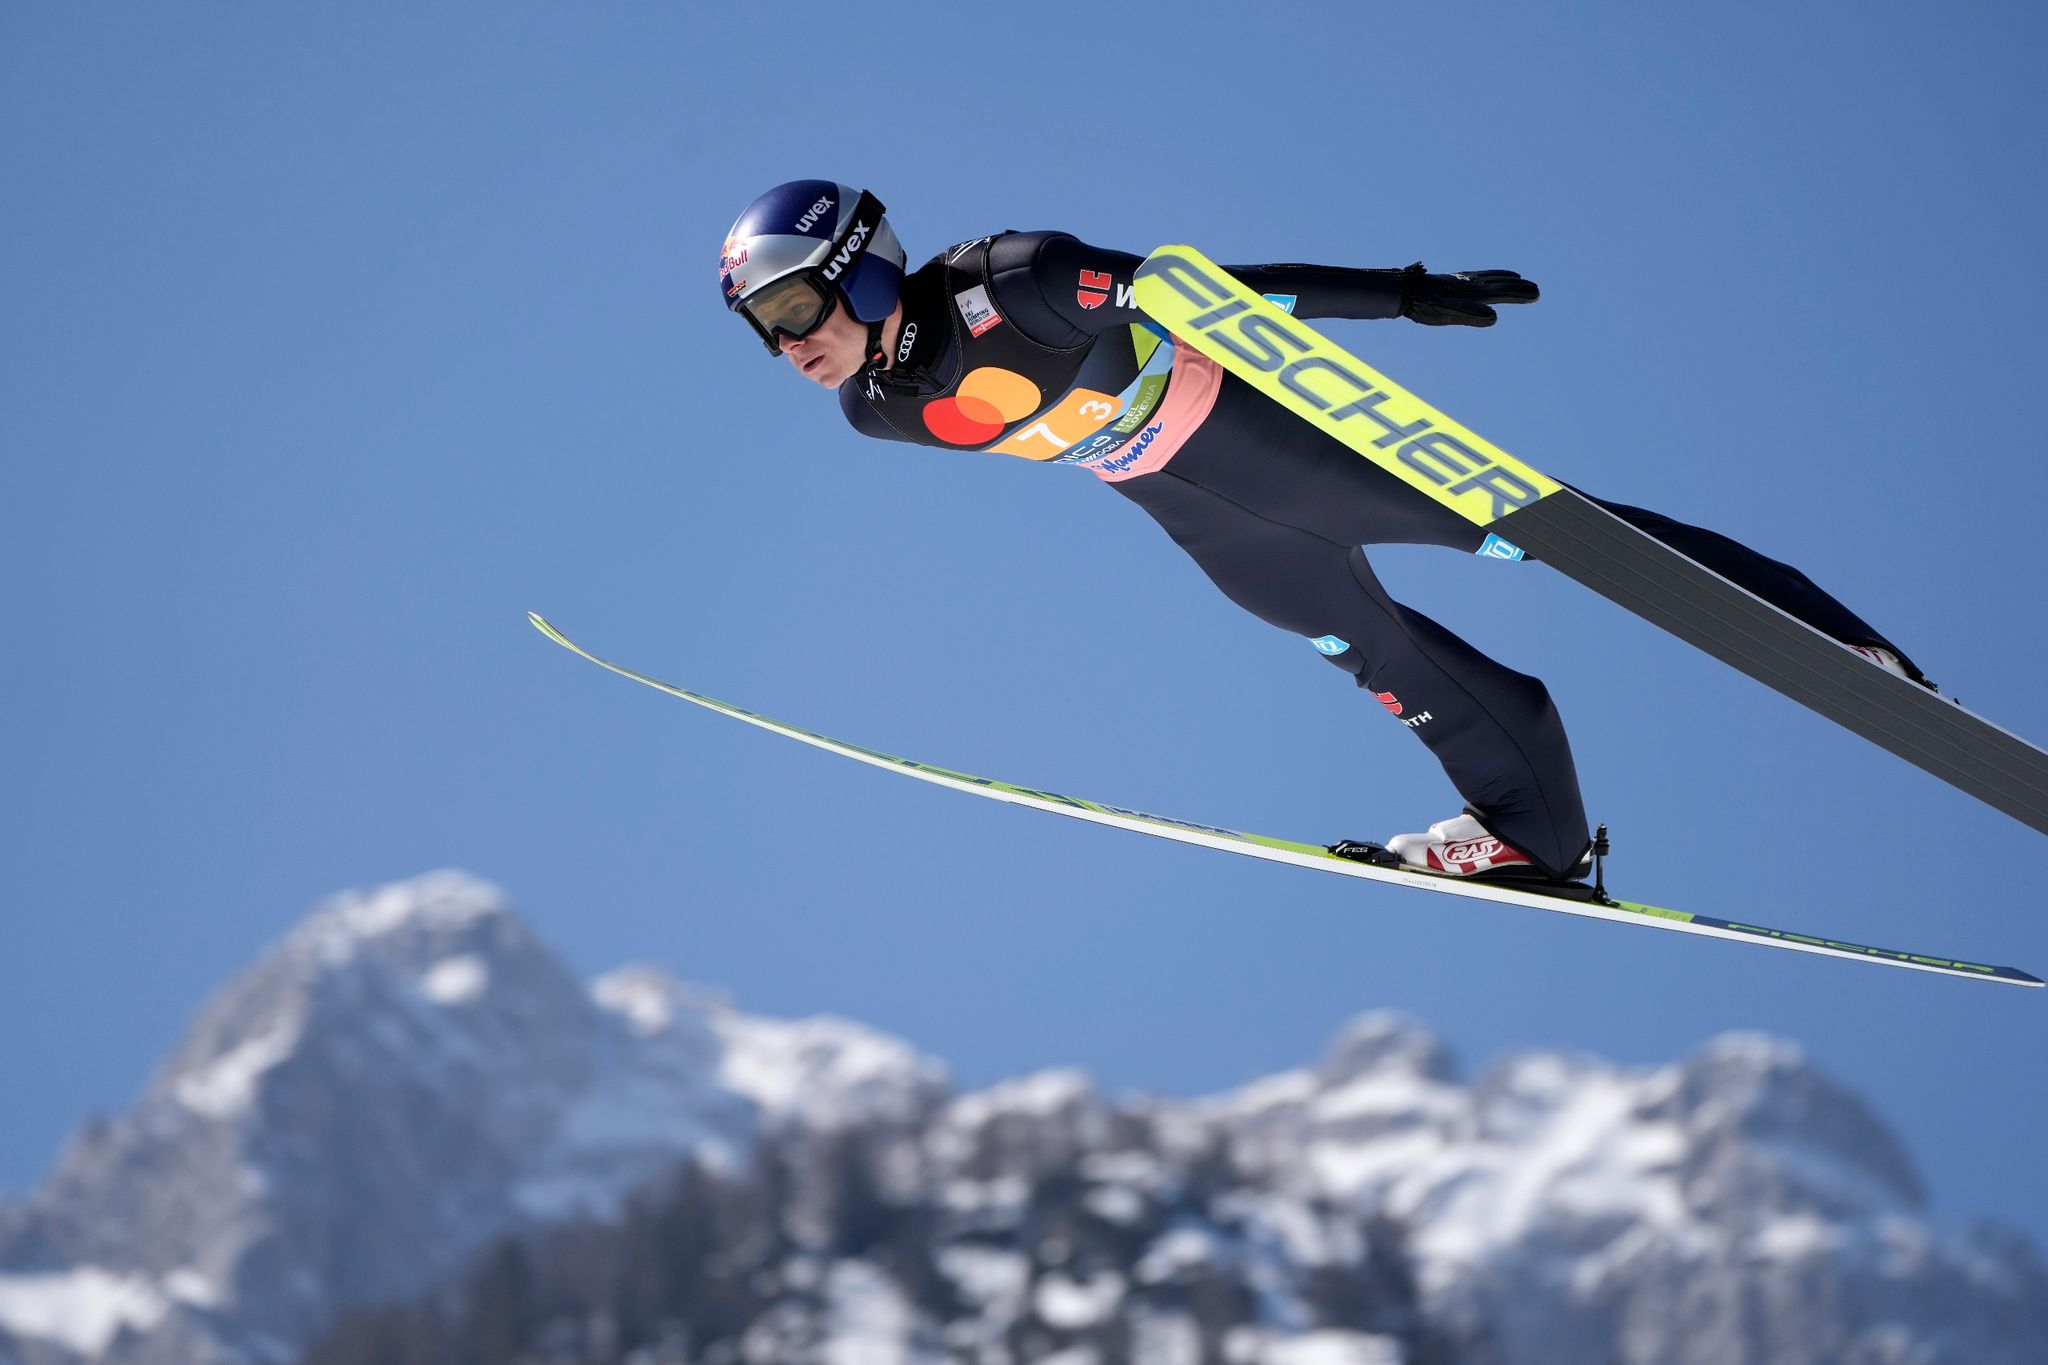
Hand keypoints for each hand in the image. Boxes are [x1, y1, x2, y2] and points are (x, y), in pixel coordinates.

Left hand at [1398, 263, 1539, 326]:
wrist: (1406, 291)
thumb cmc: (1427, 305)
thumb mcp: (1449, 314)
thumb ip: (1472, 315)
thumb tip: (1494, 317)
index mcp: (1475, 292)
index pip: (1503, 293)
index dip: (1520, 295)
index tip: (1537, 294)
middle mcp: (1472, 284)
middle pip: (1501, 285)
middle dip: (1518, 289)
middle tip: (1536, 290)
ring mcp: (1463, 281)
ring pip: (1490, 279)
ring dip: (1506, 280)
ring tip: (1518, 279)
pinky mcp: (1454, 281)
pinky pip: (1477, 277)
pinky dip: (1488, 276)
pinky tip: (1485, 279)